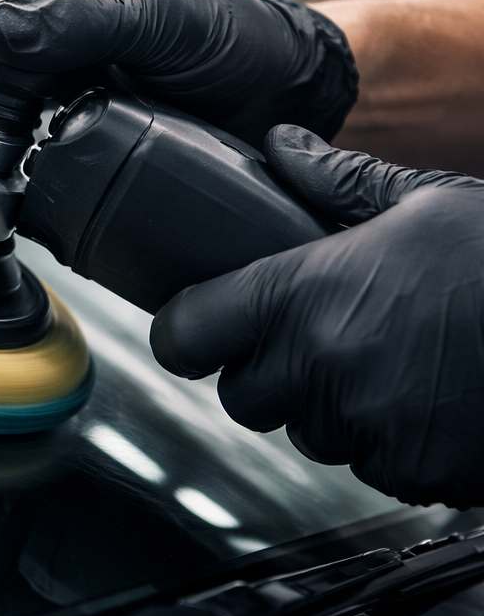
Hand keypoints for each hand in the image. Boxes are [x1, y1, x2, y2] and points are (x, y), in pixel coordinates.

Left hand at [151, 126, 483, 508]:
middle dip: (270, 372)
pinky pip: (369, 465)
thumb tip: (281, 146)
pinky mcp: (411, 469)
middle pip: (242, 395)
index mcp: (303, 293)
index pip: (185, 333)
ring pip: (307, 433)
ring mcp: (365, 425)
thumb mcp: (426, 200)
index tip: (200, 327)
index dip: (188, 332)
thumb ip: (338, 181)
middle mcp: (321, 364)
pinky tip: (430, 397)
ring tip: (393, 360)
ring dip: (332, 406)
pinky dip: (388, 441)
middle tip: (321, 337)